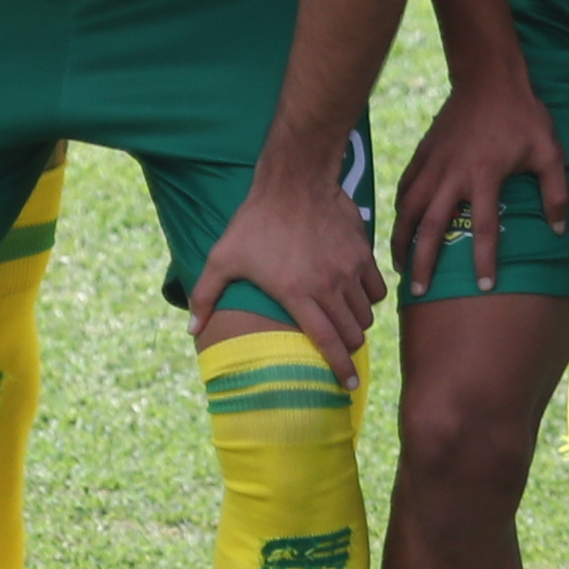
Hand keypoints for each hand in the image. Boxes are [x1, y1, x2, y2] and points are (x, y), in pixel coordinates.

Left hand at [188, 142, 382, 377]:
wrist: (293, 182)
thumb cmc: (254, 222)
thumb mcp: (222, 257)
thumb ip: (205, 296)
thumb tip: (191, 330)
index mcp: (296, 293)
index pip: (327, 342)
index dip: (339, 369)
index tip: (347, 386)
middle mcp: (327, 285)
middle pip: (353, 334)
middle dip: (349, 348)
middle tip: (341, 349)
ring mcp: (348, 269)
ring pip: (366, 314)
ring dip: (357, 323)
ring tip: (345, 322)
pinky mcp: (362, 252)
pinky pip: (377, 288)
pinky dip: (370, 297)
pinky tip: (356, 294)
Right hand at [391, 72, 568, 300]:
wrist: (489, 77)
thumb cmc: (523, 116)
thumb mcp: (548, 151)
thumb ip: (556, 192)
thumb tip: (560, 230)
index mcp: (485, 176)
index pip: (484, 228)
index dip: (485, 260)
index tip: (484, 287)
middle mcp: (453, 175)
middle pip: (431, 226)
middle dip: (423, 262)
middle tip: (417, 292)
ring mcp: (434, 164)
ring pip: (408, 209)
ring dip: (401, 239)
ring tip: (399, 265)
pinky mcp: (423, 153)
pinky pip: (405, 186)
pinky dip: (399, 209)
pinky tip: (399, 224)